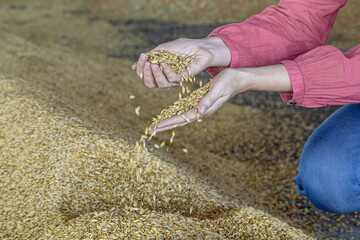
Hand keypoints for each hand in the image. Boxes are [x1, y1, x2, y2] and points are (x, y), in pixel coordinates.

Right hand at [131, 36, 230, 88]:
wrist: (200, 46)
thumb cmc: (183, 47)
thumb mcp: (162, 50)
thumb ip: (149, 58)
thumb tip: (133, 67)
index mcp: (159, 72)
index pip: (145, 76)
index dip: (141, 68)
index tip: (142, 56)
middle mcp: (166, 78)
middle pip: (150, 84)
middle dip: (145, 74)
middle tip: (145, 63)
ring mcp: (175, 80)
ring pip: (160, 84)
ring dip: (154, 74)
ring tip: (152, 64)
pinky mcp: (184, 79)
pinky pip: (172, 80)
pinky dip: (166, 72)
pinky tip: (164, 63)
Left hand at [152, 64, 291, 132]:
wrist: (238, 79)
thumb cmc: (229, 81)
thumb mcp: (218, 88)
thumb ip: (209, 100)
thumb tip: (199, 111)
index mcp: (204, 109)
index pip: (183, 118)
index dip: (169, 123)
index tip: (157, 127)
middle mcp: (201, 110)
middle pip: (180, 121)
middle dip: (165, 125)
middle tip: (151, 130)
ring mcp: (201, 107)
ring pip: (181, 116)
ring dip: (168, 120)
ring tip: (156, 124)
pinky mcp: (200, 102)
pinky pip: (185, 109)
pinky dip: (175, 113)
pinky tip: (169, 113)